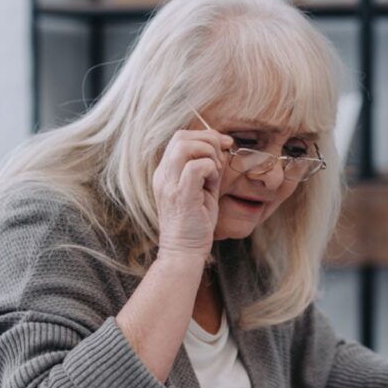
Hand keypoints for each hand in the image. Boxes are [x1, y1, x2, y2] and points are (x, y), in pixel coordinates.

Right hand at [151, 129, 232, 257]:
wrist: (184, 251)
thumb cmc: (195, 224)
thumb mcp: (203, 190)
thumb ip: (209, 169)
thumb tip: (222, 148)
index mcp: (166, 172)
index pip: (180, 138)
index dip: (205, 135)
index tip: (224, 145)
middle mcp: (163, 175)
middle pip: (181, 136)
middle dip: (208, 140)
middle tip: (221, 158)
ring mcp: (169, 184)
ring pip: (185, 146)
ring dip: (208, 153)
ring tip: (215, 172)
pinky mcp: (180, 195)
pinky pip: (195, 167)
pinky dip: (210, 169)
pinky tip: (212, 183)